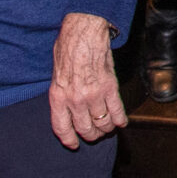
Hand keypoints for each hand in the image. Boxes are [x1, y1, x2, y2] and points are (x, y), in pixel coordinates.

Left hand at [50, 12, 124, 148]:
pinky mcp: (110, 89)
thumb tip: (66, 108)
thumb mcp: (55, 74)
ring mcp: (94, 96)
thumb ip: (61, 93)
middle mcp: (75, 100)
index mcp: (58, 97)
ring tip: (108, 127)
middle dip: (91, 135)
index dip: (69, 140)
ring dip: (106, 128)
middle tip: (95, 134)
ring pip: (103, 123)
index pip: (62, 128)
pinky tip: (121, 122)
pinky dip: (120, 120)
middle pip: (85, 129)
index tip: (74, 144)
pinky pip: (117, 112)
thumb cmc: (68, 48)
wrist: (84, 33)